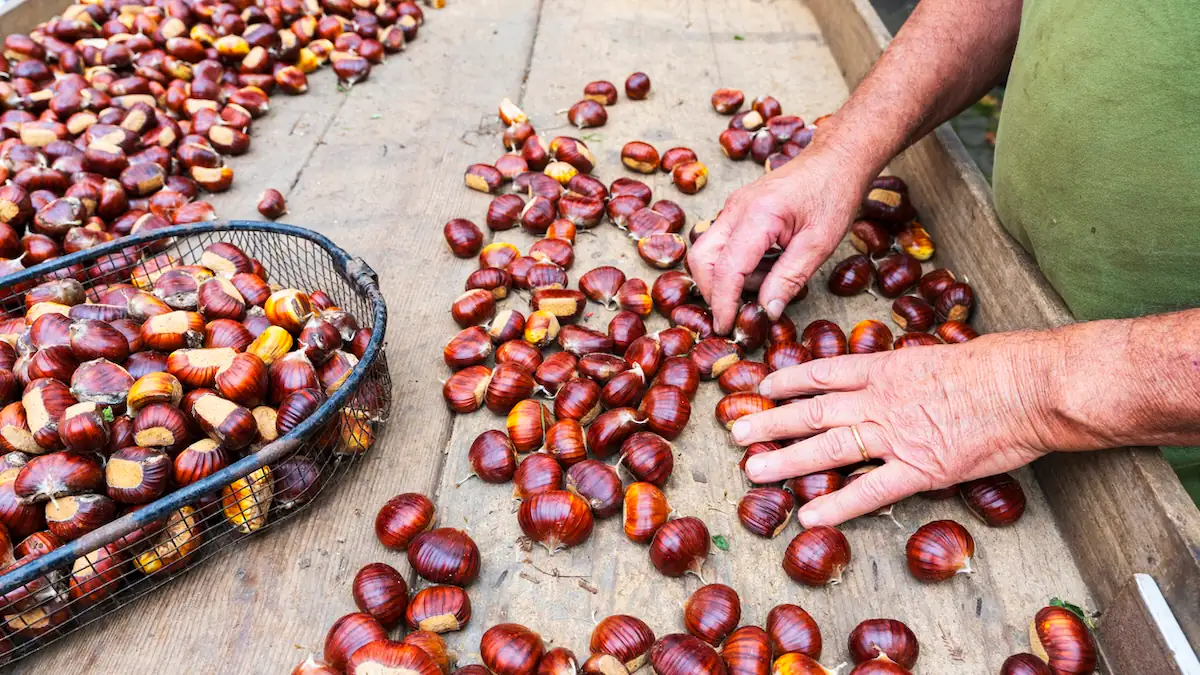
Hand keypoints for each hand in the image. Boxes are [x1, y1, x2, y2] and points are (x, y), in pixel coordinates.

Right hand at [687, 146, 869, 334]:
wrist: (836, 159)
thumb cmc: (833, 194)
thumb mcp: (820, 243)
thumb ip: (790, 279)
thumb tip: (766, 312)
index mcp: (758, 215)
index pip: (726, 268)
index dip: (723, 303)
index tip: (727, 327)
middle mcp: (735, 209)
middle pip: (702, 259)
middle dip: (714, 291)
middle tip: (739, 312)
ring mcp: (733, 208)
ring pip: (708, 253)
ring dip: (730, 278)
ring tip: (770, 279)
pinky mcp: (736, 211)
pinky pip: (722, 244)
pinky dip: (736, 264)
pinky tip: (767, 266)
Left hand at [735, 331, 1082, 526]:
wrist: (1029, 386)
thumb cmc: (998, 364)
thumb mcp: (941, 353)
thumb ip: (910, 367)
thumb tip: (896, 370)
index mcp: (887, 369)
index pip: (824, 372)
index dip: (788, 381)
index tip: (761, 387)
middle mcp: (881, 401)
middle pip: (813, 411)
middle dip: (771, 422)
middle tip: (736, 432)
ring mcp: (897, 435)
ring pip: (830, 448)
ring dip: (787, 461)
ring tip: (753, 471)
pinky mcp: (921, 469)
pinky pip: (871, 490)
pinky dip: (839, 503)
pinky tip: (810, 514)